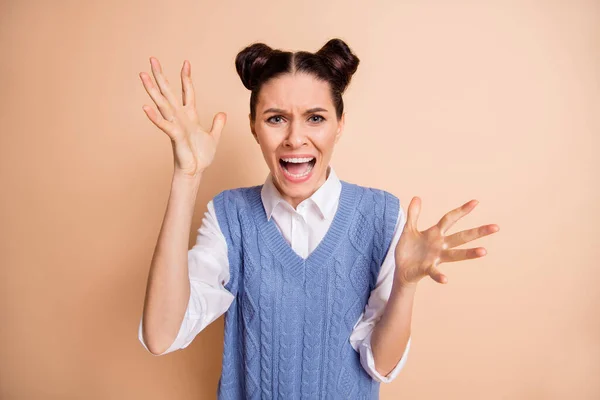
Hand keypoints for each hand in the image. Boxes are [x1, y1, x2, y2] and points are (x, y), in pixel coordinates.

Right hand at [139, 57, 225, 176]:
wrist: (195, 172)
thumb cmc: (200, 157)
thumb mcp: (213, 137)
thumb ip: (217, 125)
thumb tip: (222, 113)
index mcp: (190, 116)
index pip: (187, 92)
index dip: (186, 77)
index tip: (186, 62)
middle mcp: (180, 117)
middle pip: (169, 92)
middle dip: (161, 75)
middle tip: (152, 59)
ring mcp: (175, 125)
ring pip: (162, 104)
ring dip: (152, 90)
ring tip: (142, 75)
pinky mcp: (174, 136)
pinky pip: (163, 124)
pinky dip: (155, 117)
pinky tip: (145, 107)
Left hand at [394, 197, 499, 286]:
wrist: (401, 269)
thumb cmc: (407, 249)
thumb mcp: (409, 229)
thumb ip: (413, 215)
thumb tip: (417, 197)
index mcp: (435, 234)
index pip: (450, 219)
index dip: (462, 211)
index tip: (476, 202)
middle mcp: (439, 245)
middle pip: (461, 237)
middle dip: (478, 232)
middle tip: (496, 227)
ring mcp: (435, 258)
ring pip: (455, 255)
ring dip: (469, 253)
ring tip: (484, 251)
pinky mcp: (427, 269)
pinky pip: (434, 272)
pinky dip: (439, 276)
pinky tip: (445, 280)